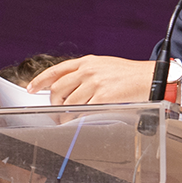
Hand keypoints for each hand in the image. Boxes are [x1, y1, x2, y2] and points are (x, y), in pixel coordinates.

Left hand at [26, 56, 174, 105]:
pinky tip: (79, 120)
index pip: (56, 70)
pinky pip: (82, 111)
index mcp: (87, 62)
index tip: (31, 89)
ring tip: (69, 119)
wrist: (151, 78)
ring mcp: (95, 84)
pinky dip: (77, 118)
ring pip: (68, 102)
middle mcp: (88, 71)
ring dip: (65, 114)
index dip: (40, 80)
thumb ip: (86, 73)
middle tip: (58, 110)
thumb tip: (70, 88)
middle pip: (58, 89)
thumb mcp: (105, 66)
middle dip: (54, 102)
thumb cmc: (129, 75)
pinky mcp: (103, 97)